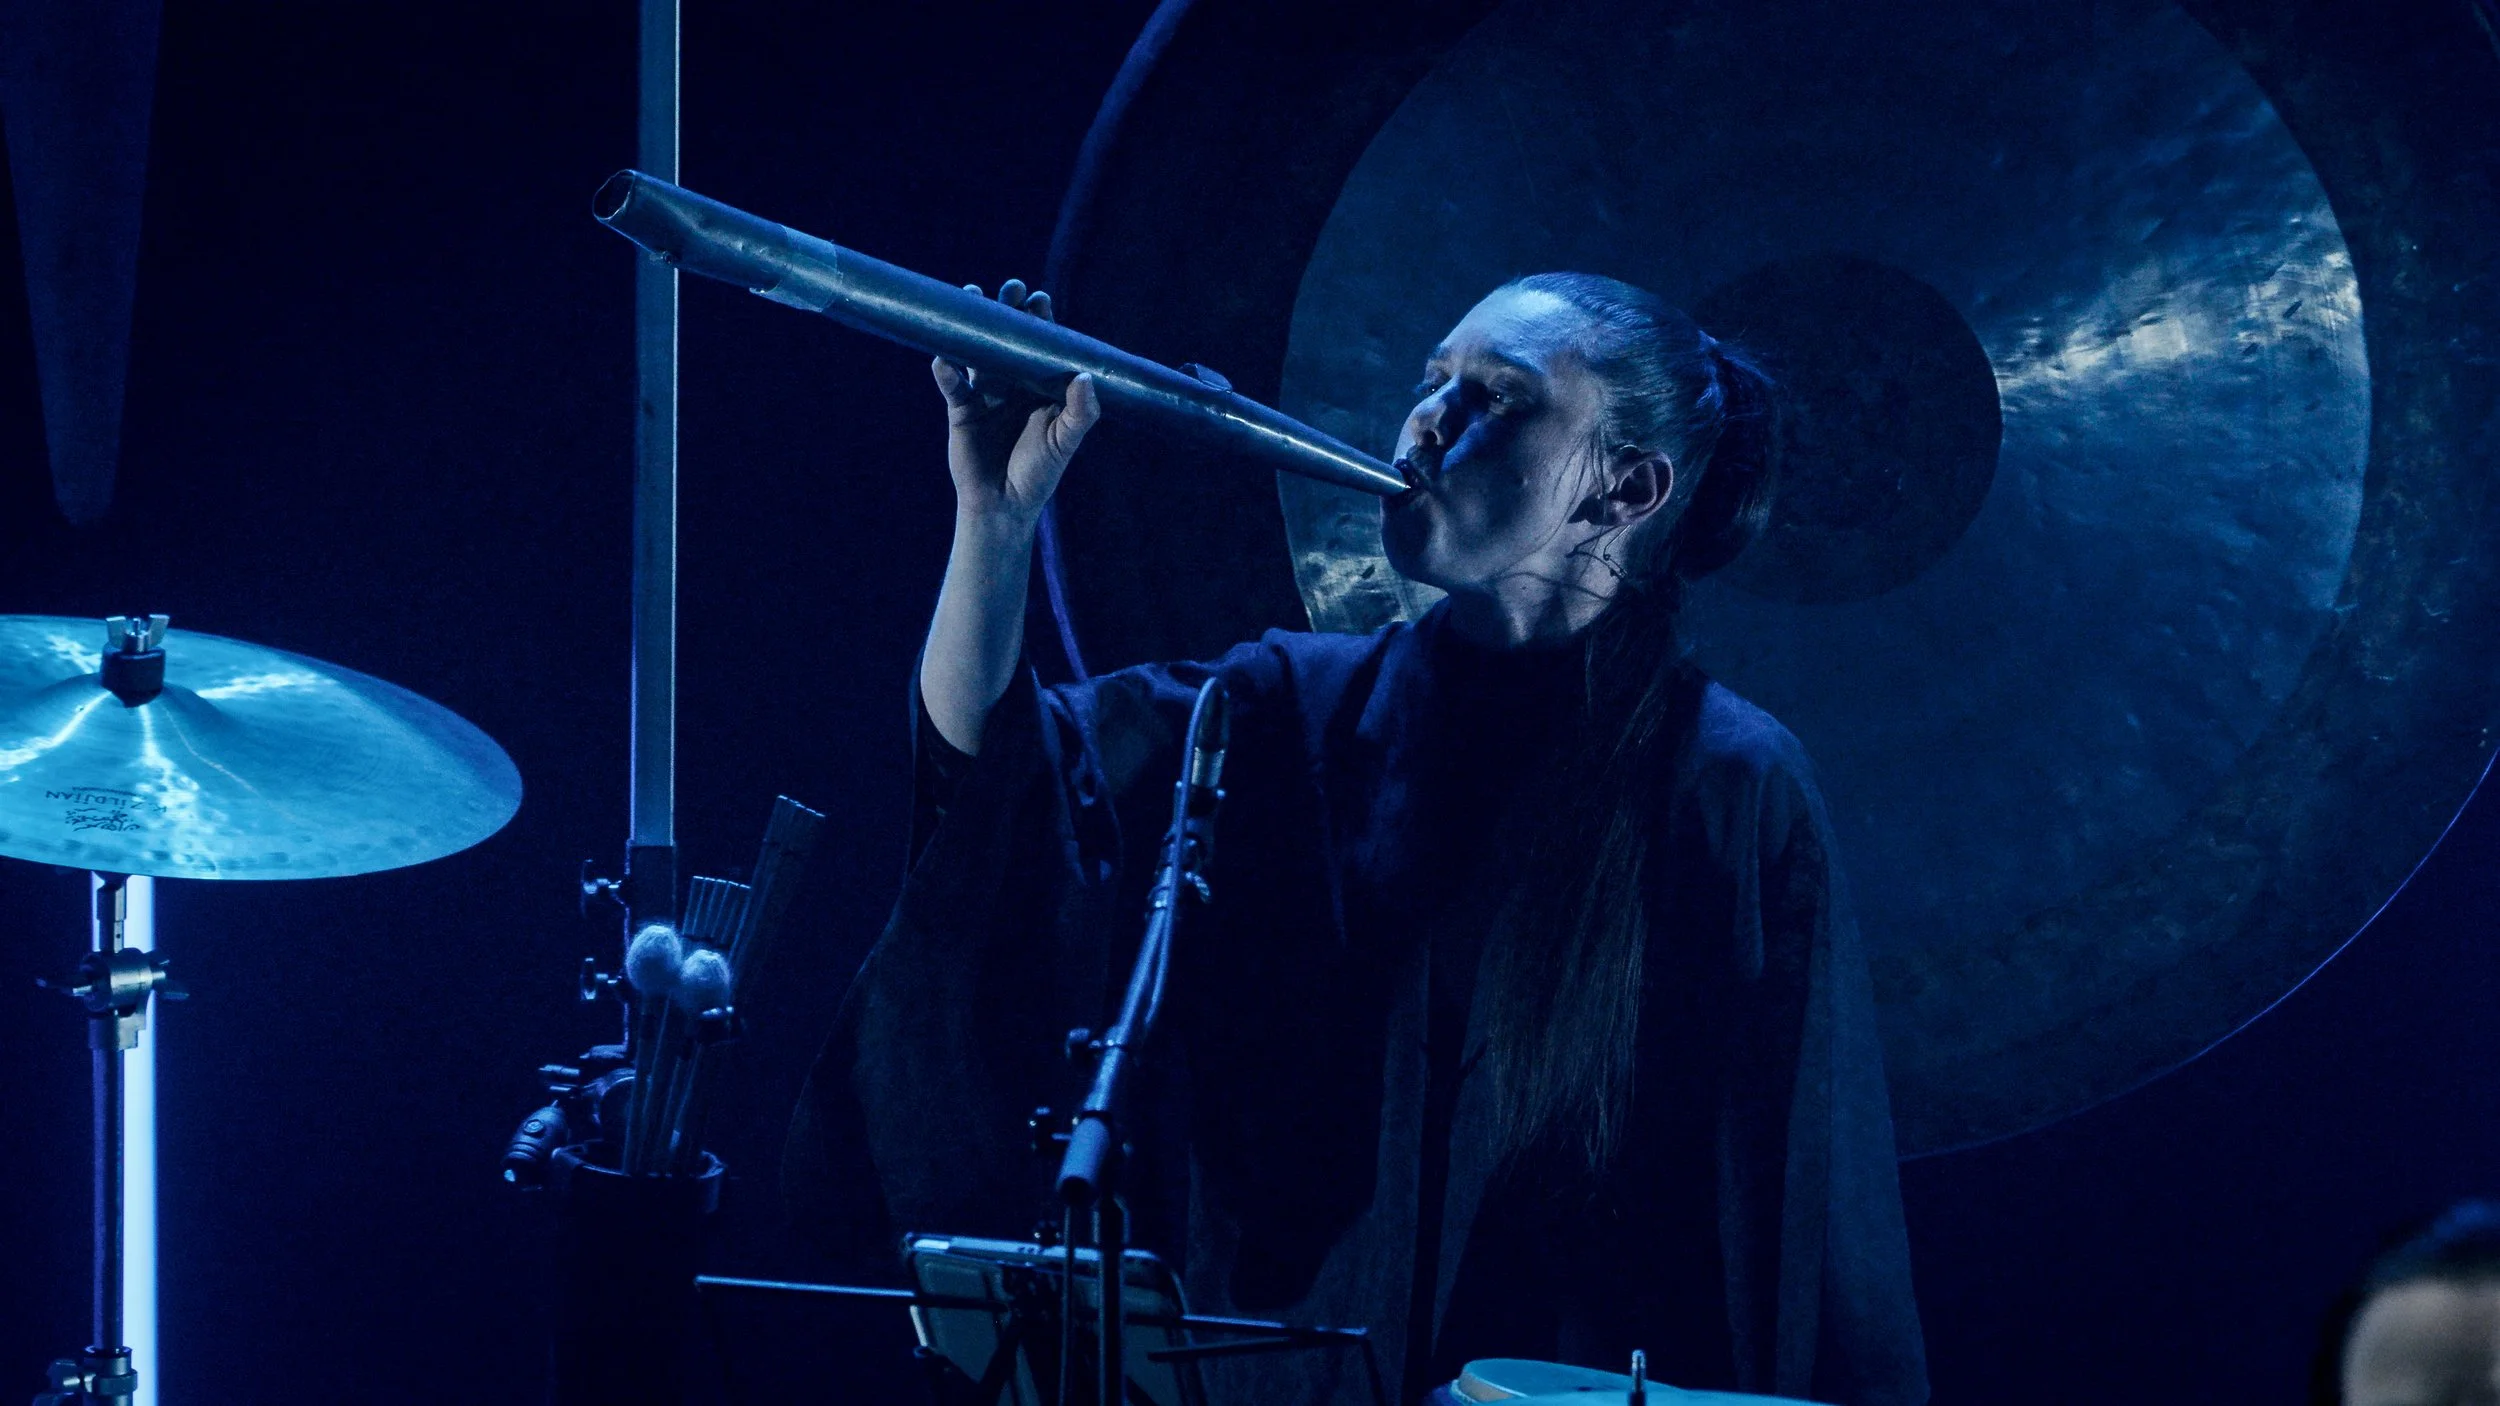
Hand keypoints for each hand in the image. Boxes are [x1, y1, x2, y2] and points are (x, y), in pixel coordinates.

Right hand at [933, 279, 1100, 526]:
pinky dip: (946, 371)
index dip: (1041, 320)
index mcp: (1042, 385)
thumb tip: (1086, 376)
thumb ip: (1081, 413)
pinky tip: (943, 357)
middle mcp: (1013, 382)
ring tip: (972, 296)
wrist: (1004, 505)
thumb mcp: (1065, 442)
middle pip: (1007, 337)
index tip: (1039, 301)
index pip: (1042, 344)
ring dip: (972, 325)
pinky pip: (952, 384)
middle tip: (1010, 289)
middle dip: (1007, 309)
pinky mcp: (961, 409)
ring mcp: (986, 392)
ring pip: (976, 350)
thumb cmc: (1040, 473)